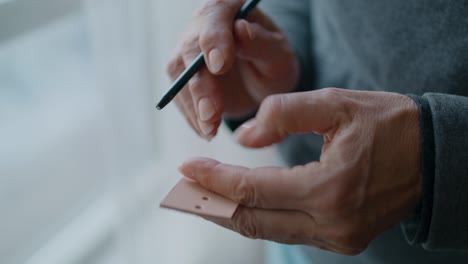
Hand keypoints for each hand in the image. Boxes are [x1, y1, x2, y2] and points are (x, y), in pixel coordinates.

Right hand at [167, 0, 298, 139]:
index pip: (215, 17)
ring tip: (211, 130)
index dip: (214, 41)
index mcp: (228, 8)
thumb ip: (261, 44)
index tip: (220, 66)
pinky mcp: (181, 74)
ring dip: (194, 106)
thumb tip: (240, 31)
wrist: (261, 80)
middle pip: (191, 50)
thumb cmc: (273, 63)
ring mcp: (188, 50)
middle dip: (201, 85)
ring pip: (180, 75)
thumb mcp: (278, 55)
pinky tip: (206, 130)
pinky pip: (179, 95)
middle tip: (211, 113)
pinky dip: (192, 116)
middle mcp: (202, 25)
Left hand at [179, 88, 421, 254]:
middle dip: (213, 204)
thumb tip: (244, 139)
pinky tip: (242, 204)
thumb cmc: (387, 124)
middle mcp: (333, 223)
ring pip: (269, 231)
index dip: (214, 180)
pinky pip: (289, 231)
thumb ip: (283, 114)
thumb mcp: (336, 104)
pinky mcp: (343, 240)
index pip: (252, 190)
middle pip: (253, 220)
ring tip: (204, 196)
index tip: (186, 168)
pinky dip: (261, 217)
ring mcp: (339, 238)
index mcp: (331, 188)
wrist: (434, 154)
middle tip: (183, 189)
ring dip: (233, 213)